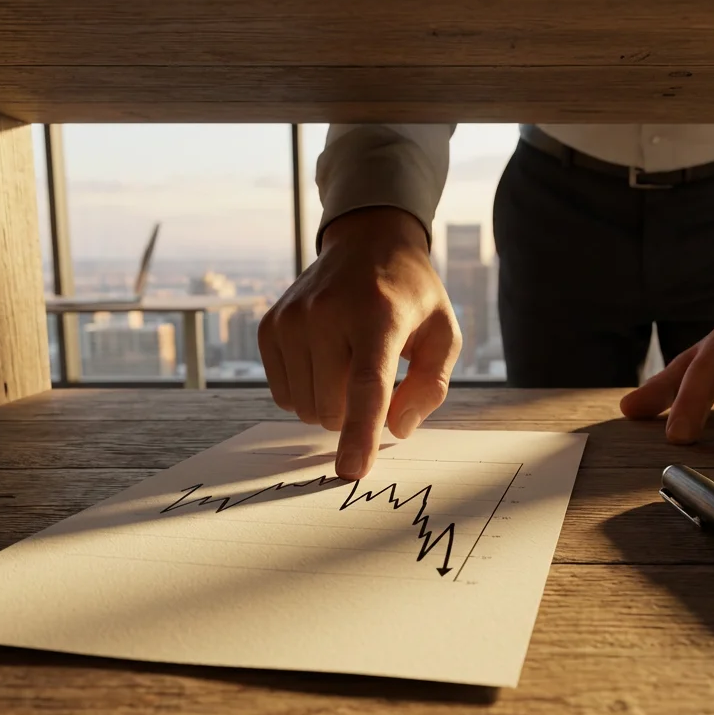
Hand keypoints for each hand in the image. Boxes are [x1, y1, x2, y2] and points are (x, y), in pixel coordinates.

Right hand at [258, 207, 461, 479]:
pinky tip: (324, 361)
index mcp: (378, 314)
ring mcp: (292, 318)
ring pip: (303, 408)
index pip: (366, 385)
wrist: (368, 243)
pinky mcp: (270, 326)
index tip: (351, 471)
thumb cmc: (410, 297)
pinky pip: (282, 395)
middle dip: (354, 415)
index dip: (359, 434)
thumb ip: (430, 386)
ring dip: (330, 404)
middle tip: (372, 378)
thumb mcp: (443, 333)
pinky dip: (306, 392)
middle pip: (331, 409)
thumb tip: (396, 429)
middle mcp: (327, 313)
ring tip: (349, 363)